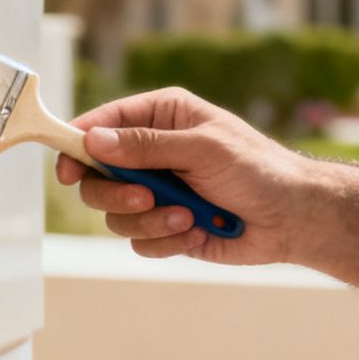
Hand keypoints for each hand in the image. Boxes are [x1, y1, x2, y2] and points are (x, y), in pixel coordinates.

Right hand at [54, 88, 317, 264]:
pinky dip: (167, 240)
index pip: (102, 125)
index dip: (77, 145)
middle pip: (96, 176)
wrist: (293, 218)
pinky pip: (140, 241)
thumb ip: (147, 146)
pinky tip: (199, 230)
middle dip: (116, 192)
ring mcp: (158, 192)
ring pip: (115, 214)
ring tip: (188, 217)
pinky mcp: (167, 227)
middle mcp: (152, 153)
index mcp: (161, 118)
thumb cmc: (258, 169)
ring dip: (150, 221)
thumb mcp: (203, 148)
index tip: (65, 169)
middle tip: (144, 198)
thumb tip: (94, 140)